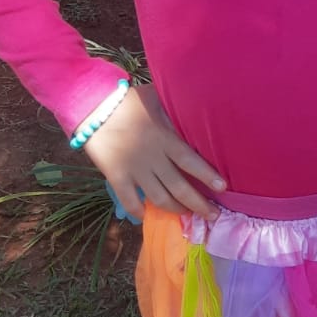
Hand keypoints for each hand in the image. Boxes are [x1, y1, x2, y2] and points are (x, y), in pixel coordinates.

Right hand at [83, 85, 225, 219]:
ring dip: (176, 210)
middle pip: (179, 187)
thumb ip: (175, 112)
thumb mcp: (158, 100)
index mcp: (165, 138)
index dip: (208, 176)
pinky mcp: (116, 176)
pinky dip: (139, 211)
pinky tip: (146, 217)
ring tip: (187, 215)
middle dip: (199, 204)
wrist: (94, 106)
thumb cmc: (130, 101)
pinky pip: (129, 200)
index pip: (191, 161)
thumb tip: (196, 109)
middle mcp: (152, 158)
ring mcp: (134, 169)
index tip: (223, 188)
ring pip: (159, 198)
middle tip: (213, 215)